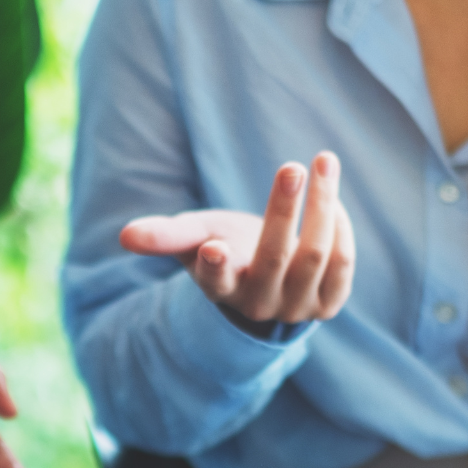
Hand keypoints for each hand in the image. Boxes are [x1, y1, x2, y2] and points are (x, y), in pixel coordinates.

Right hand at [119, 152, 354, 324]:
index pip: (215, 283)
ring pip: (315, 256)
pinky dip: (341, 227)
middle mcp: (259, 304)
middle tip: (292, 168)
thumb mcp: (194, 237)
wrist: (267, 280)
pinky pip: (341, 264)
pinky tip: (333, 199)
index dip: (214, 267)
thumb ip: (165, 235)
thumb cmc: (224, 247)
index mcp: (220, 289)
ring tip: (324, 160)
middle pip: (275, 258)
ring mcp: (297, 307)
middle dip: (283, 210)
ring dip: (322, 205)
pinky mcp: (328, 304)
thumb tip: (126, 236)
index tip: (213, 246)